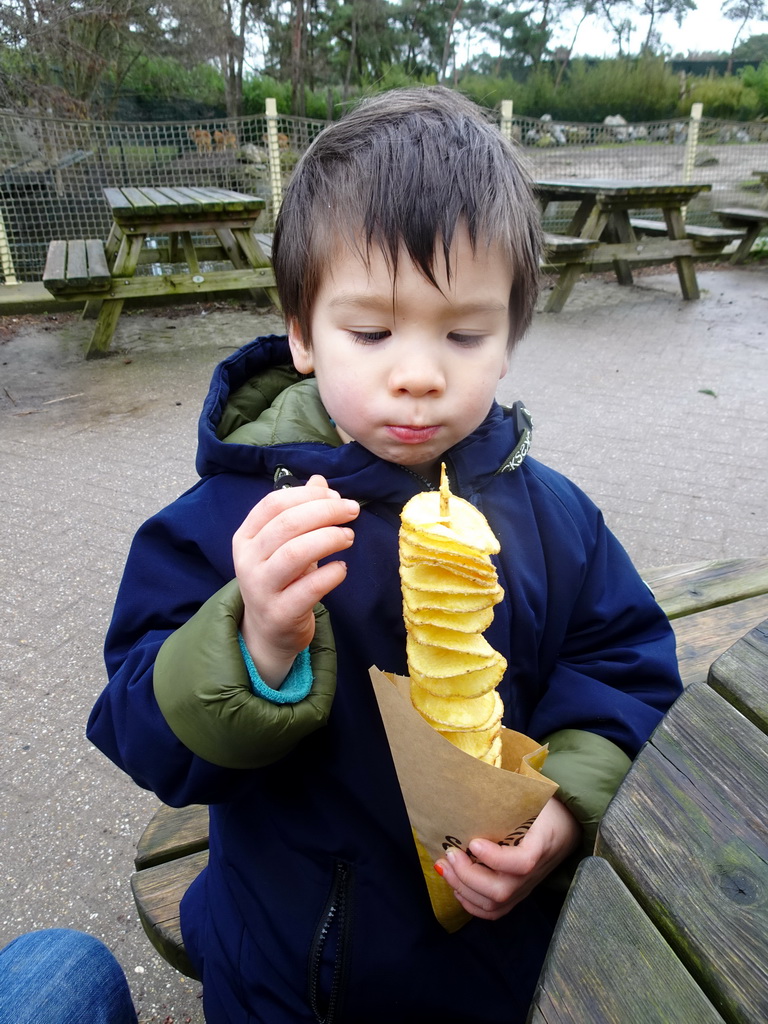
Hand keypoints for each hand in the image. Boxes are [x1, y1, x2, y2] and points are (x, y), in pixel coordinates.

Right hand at [233, 475, 358, 686]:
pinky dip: (331, 573)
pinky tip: (342, 568)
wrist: (269, 632)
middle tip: (352, 512)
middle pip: (287, 524)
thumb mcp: (286, 544)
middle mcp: (248, 560)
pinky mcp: (280, 613)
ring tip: (349, 537)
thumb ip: (301, 512)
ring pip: (295, 553)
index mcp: (246, 537)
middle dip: (325, 512)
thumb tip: (321, 481)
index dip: (308, 495)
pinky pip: (309, 588)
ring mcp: (261, 588)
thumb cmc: (282, 580)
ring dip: (328, 538)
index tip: (336, 496)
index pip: (274, 504)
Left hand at [434, 797, 580, 920]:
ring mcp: (526, 886)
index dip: (495, 858)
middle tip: (449, 854)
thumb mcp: (532, 799)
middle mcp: (535, 872)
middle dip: (467, 876)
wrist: (568, 825)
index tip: (473, 842)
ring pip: (494, 904)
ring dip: (463, 888)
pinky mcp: (518, 893)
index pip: (522, 863)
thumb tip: (472, 787)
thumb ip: (509, 800)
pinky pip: (494, 911)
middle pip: (501, 890)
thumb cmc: (545, 808)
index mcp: (542, 843)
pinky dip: (470, 903)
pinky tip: (456, 886)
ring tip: (445, 868)